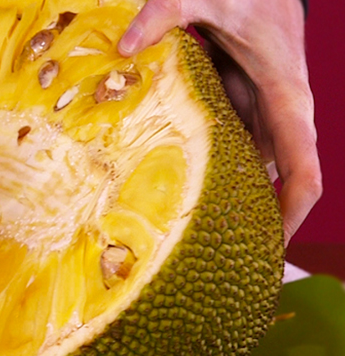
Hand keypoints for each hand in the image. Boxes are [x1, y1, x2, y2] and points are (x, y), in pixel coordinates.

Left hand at [118, 0, 320, 245]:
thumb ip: (165, 14)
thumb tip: (123, 46)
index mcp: (287, 97)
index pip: (304, 170)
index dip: (291, 215)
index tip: (269, 248)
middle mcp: (279, 110)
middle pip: (273, 180)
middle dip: (250, 219)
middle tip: (213, 261)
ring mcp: (259, 107)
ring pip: (248, 164)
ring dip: (224, 196)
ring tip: (187, 236)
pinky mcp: (238, 100)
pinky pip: (228, 143)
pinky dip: (207, 165)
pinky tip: (173, 187)